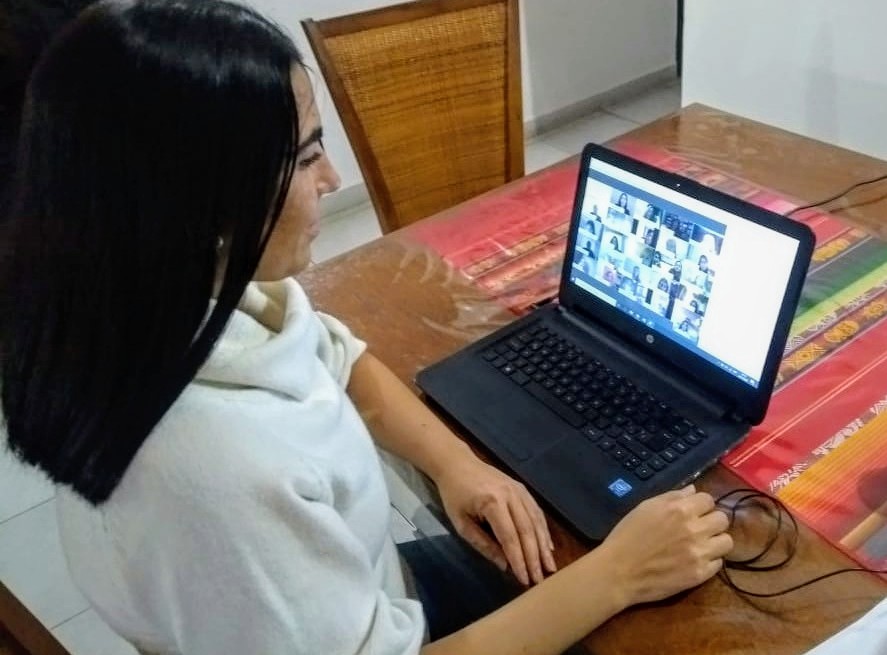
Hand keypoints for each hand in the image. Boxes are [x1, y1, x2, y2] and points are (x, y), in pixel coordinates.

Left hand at [434, 455, 556, 585]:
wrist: (457, 463)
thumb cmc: (454, 495)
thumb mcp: (461, 523)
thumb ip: (483, 544)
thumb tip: (504, 565)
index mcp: (492, 503)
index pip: (509, 537)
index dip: (518, 560)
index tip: (525, 580)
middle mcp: (510, 495)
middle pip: (527, 531)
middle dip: (534, 558)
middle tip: (541, 579)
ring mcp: (519, 490)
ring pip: (536, 522)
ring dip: (543, 546)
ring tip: (549, 567)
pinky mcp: (522, 488)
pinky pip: (536, 512)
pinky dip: (543, 530)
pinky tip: (547, 546)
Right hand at [598, 485, 732, 607]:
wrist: (619, 572)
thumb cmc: (627, 536)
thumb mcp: (645, 507)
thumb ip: (672, 497)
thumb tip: (693, 491)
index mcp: (680, 510)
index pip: (708, 499)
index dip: (700, 505)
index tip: (693, 512)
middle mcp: (694, 529)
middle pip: (723, 519)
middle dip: (711, 521)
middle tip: (699, 528)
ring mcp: (699, 553)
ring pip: (727, 541)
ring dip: (715, 541)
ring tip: (701, 545)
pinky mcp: (700, 574)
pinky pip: (719, 563)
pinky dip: (709, 561)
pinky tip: (694, 560)